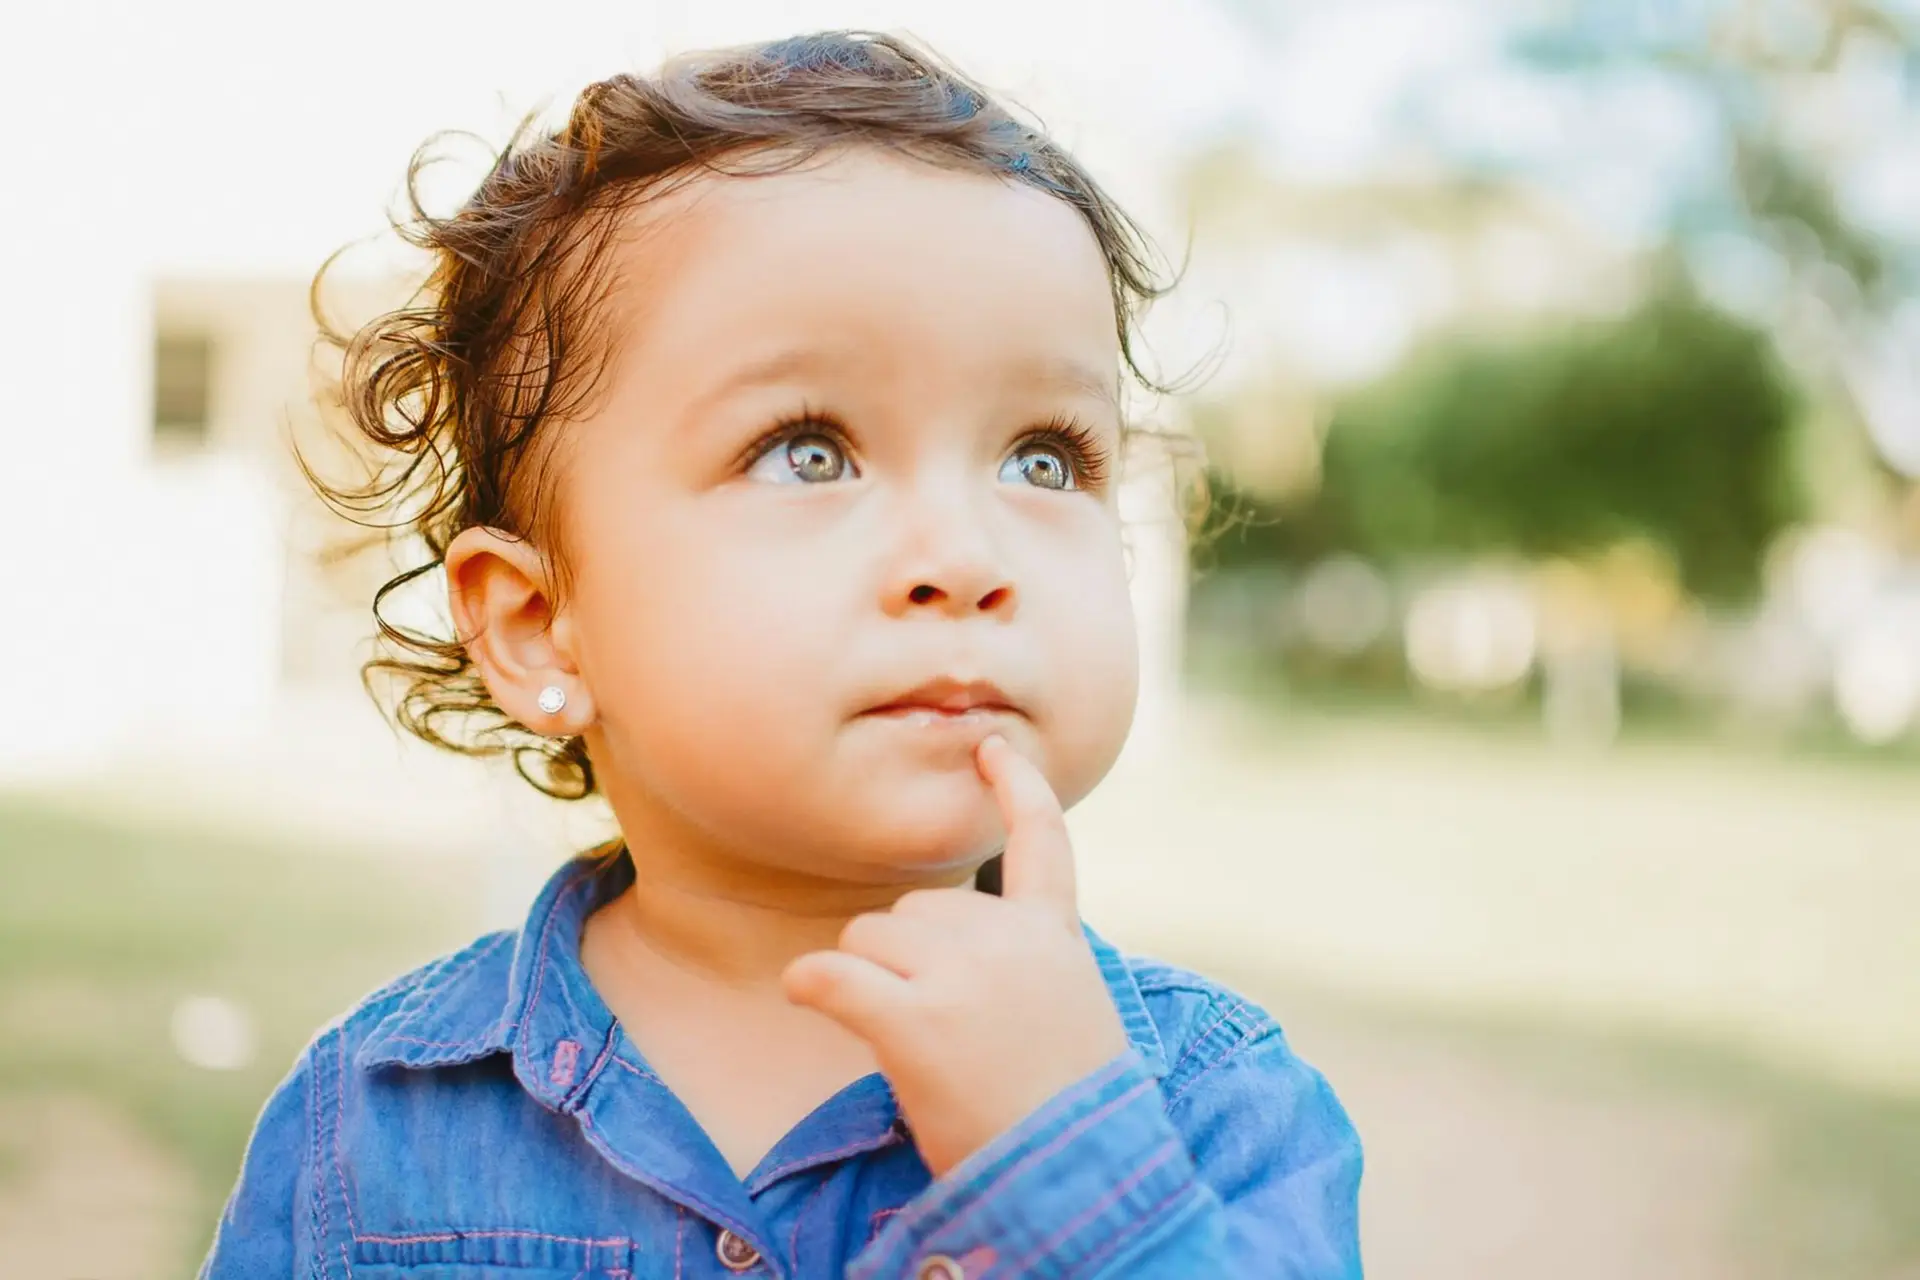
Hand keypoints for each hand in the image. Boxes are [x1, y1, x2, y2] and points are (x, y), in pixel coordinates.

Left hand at [781, 734, 1130, 1176]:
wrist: (1075, 1172)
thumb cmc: (1062, 1111)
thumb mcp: (1068, 1014)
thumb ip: (1024, 964)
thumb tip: (939, 944)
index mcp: (1055, 938)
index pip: (1042, 840)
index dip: (1017, 788)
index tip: (993, 746)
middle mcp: (1010, 940)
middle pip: (914, 907)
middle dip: (902, 955)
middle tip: (939, 1029)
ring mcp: (964, 975)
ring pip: (868, 937)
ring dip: (866, 979)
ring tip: (912, 1046)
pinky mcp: (917, 1019)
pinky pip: (833, 976)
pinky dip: (811, 986)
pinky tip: (809, 997)